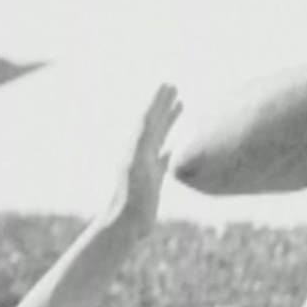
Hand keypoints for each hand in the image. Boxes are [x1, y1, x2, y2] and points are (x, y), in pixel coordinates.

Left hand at [107, 84, 181, 234]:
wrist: (126, 222)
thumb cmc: (131, 196)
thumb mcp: (136, 165)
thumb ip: (140, 142)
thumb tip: (146, 118)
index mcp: (135, 145)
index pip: (148, 117)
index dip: (157, 100)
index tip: (167, 84)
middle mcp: (140, 150)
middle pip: (154, 121)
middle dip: (163, 104)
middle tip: (173, 87)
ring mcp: (147, 163)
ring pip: (160, 135)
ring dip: (169, 119)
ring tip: (180, 105)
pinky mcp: (154, 177)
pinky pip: (165, 156)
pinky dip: (172, 145)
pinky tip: (179, 143)